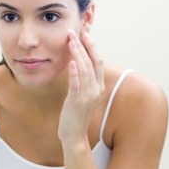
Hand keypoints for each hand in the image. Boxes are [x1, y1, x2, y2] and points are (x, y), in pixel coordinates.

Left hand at [58, 29, 104, 145]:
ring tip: (70, 42)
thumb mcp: (83, 96)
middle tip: (75, 33)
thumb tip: (78, 65)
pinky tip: (70, 62)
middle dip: (84, 46)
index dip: (92, 47)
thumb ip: (84, 82)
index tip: (84, 35)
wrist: (74, 135)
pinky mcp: (76, 102)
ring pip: (84, 71)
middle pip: (92, 63)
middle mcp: (96, 90)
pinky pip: (76, 85)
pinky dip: (74, 73)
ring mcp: (87, 96)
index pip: (98, 62)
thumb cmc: (76, 115)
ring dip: (77, 55)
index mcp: (99, 87)